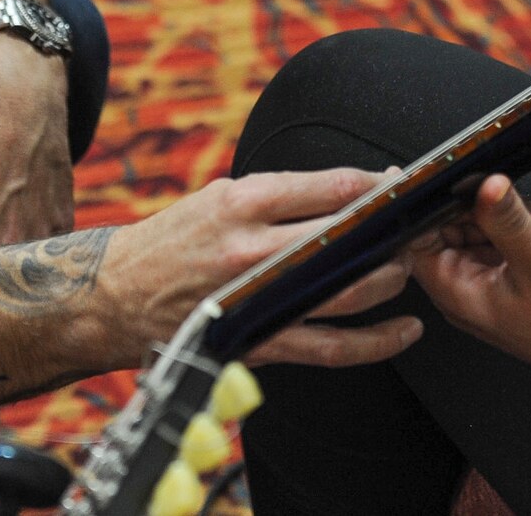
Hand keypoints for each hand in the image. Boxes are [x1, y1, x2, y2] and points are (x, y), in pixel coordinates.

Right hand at [98, 168, 422, 370]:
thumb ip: (279, 195)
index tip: (399, 184)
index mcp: (242, 200)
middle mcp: (254, 248)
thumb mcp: (218, 196)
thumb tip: (346, 190)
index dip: (377, 186)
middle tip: (416, 227)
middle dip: (393, 231)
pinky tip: (404, 331)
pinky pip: (333, 346)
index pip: (331, 187)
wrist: (114, 297)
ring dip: (391, 279)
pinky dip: (377, 341)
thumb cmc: (171, 242)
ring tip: (407, 269)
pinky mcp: (262, 341)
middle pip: (349, 237)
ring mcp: (260, 298)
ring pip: (350, 290)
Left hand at [410, 174, 530, 397]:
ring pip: (469, 234)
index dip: (417, 208)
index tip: (432, 176)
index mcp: (456, 293)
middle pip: (441, 232)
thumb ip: (507, 219)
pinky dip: (508, 230)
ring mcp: (484, 289)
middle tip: (499, 194)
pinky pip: (493, 244)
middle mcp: (463, 294)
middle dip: (467, 207)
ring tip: (527, 217)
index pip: (412, 241)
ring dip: (492, 217)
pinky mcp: (506, 284)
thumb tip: (483, 183)